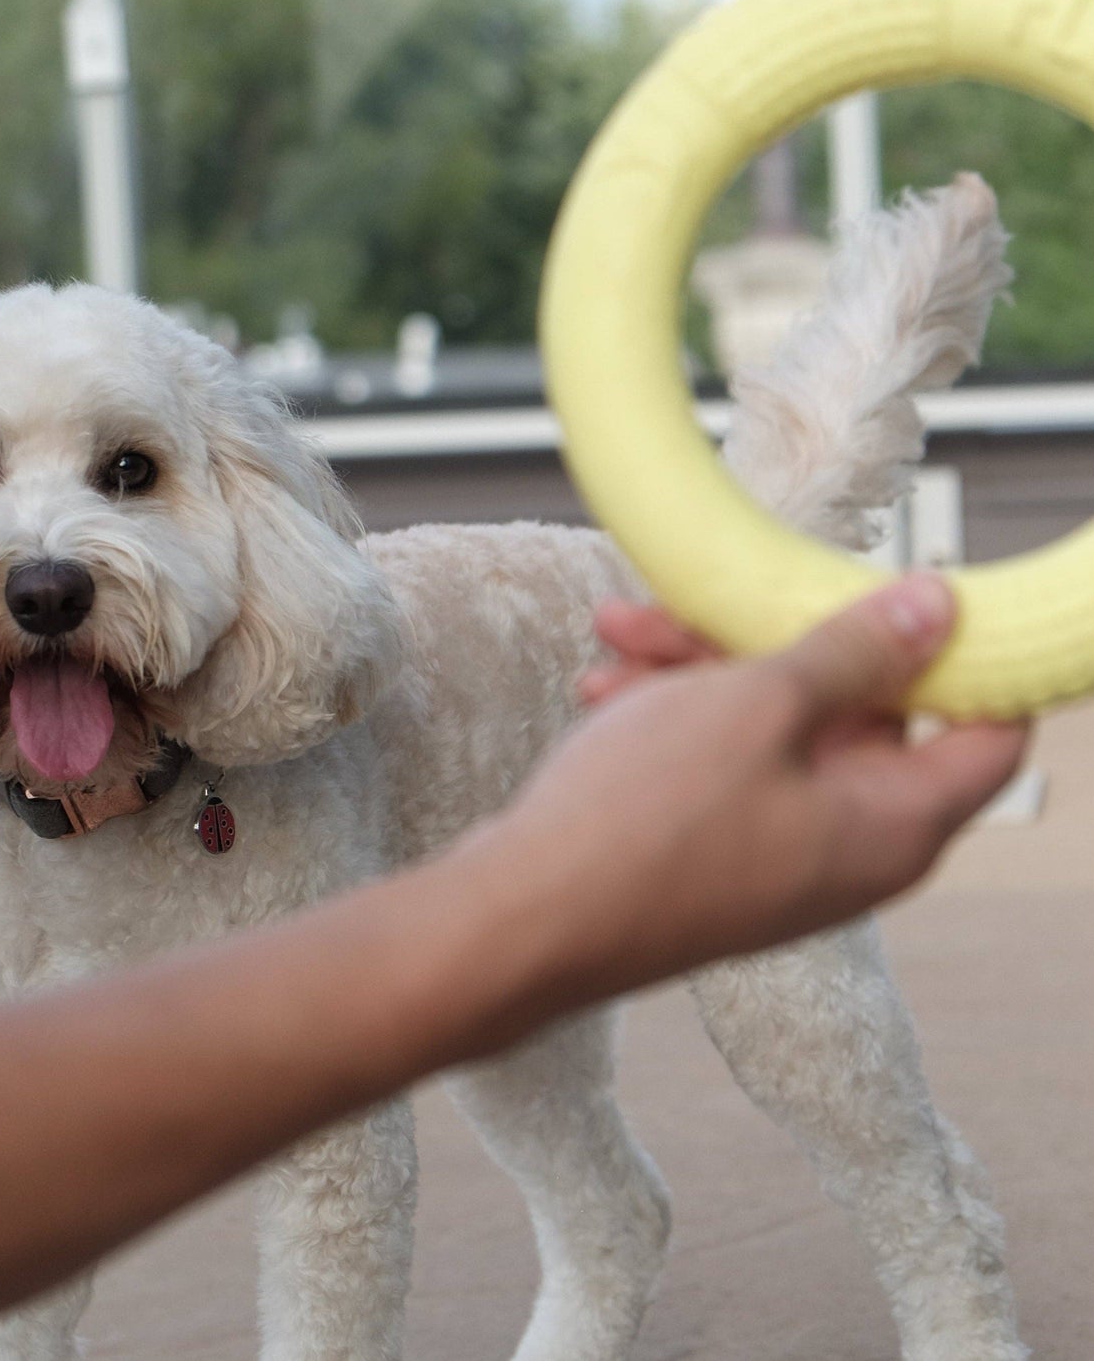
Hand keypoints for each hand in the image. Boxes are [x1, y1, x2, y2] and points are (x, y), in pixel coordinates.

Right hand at [483, 574, 1028, 1000]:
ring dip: (701, 670)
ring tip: (619, 635)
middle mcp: (848, 849)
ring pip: (771, 730)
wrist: (522, 917)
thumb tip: (938, 610)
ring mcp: (777, 857)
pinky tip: (603, 689)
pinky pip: (720, 766)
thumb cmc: (643, 818)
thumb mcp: (754, 704)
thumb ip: (854, 652)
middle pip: (857, 713)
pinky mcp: (714, 858)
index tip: (907, 596)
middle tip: (706, 601)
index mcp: (893, 822)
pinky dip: (673, 718)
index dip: (966, 657)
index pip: (990, 732)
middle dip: (774, 641)